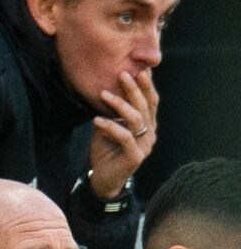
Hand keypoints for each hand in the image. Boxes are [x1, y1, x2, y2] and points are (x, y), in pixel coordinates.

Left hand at [89, 70, 157, 199]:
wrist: (103, 178)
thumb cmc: (107, 150)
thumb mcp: (109, 127)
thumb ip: (113, 112)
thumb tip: (107, 89)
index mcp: (147, 125)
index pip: (151, 102)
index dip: (147, 86)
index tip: (139, 69)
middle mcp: (150, 134)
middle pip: (145, 107)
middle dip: (134, 89)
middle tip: (122, 74)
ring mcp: (144, 146)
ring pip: (137, 120)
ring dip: (120, 104)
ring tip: (103, 94)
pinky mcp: (134, 157)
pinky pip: (125, 137)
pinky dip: (111, 126)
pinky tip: (97, 120)